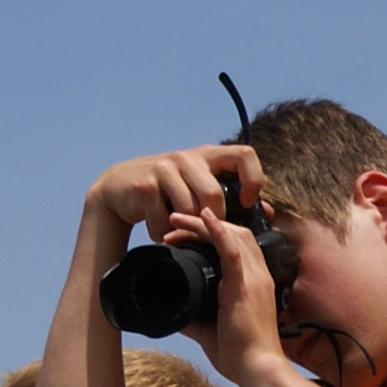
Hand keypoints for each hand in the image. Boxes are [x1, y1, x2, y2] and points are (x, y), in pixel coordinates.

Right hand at [83, 143, 264, 237]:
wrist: (118, 188)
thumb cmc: (167, 191)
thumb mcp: (199, 185)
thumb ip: (230, 195)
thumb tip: (268, 211)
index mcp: (208, 155)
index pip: (244, 155)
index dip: (252, 179)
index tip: (246, 202)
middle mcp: (188, 157)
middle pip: (213, 194)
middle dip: (210, 219)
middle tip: (202, 229)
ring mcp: (165, 168)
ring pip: (189, 209)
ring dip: (184, 228)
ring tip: (177, 229)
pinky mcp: (146, 184)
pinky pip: (164, 219)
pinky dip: (162, 232)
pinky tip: (158, 229)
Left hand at [160, 199, 287, 386]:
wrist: (258, 369)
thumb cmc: (241, 353)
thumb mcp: (211, 329)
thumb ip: (193, 317)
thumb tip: (170, 310)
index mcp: (255, 282)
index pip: (239, 245)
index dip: (214, 233)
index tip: (186, 235)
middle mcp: (259, 275)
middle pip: (235, 234)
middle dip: (204, 223)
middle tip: (175, 222)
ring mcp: (254, 279)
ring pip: (233, 236)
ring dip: (203, 224)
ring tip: (177, 220)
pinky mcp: (245, 287)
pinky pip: (233, 251)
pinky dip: (218, 232)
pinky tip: (205, 219)